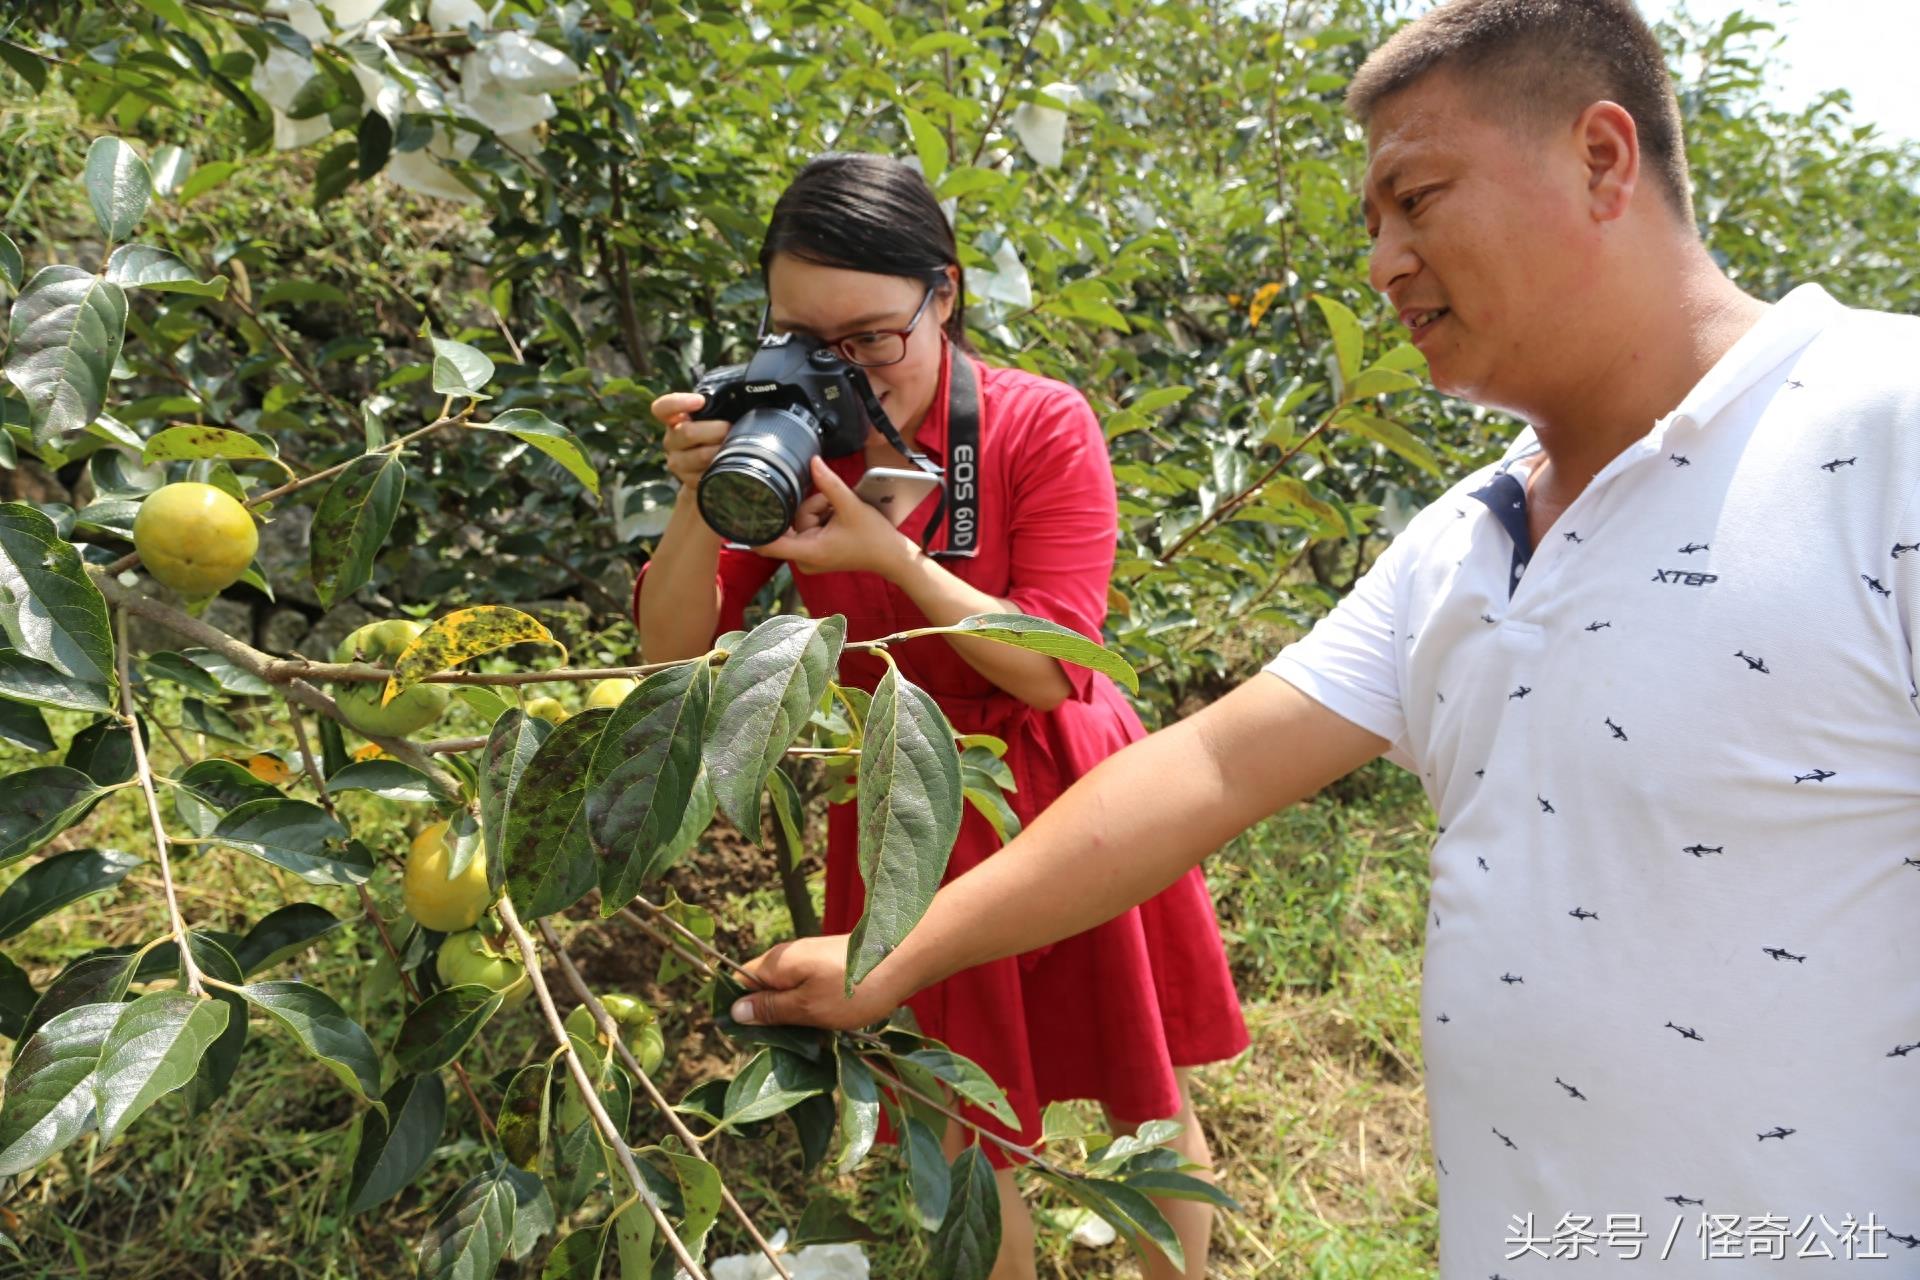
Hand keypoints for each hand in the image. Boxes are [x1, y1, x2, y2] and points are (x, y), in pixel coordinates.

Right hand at [650, 391, 728, 488]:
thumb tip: (745, 394)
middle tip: (731, 428)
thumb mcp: (715, 416)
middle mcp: (672, 440)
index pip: (663, 408)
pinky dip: (723, 468)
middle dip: (716, 430)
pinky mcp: (689, 481)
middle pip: (687, 432)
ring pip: (701, 455)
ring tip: (735, 447)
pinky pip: (708, 475)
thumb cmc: (717, 434)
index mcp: (674, 419)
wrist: (713, 468)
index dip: (678, 403)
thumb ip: (718, 406)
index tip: (700, 401)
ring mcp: (678, 462)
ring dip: (722, 450)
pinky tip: (730, 464)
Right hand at [732, 934, 907, 1029]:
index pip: (738, 982)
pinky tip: (825, 1027)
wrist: (903, 960)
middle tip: (783, 1045)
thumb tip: (734, 1011)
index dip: (738, 1009)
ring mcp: (810, 962)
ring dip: (793, 1018)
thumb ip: (770, 1010)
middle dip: (768, 1019)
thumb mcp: (806, 1007)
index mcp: (775, 963)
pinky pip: (808, 993)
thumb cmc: (852, 988)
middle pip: (762, 991)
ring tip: (807, 1040)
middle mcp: (788, 958)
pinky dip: (812, 1010)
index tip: (750, 1037)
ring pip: (787, 995)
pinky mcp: (829, 969)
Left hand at [754, 456, 916, 578]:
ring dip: (819, 510)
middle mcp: (804, 558)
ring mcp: (808, 556)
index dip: (751, 530)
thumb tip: (813, 462)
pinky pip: (807, 526)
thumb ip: (829, 484)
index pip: (768, 544)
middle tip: (833, 509)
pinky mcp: (813, 552)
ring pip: (799, 520)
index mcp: (809, 551)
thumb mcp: (851, 506)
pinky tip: (838, 519)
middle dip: (811, 508)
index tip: (733, 518)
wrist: (891, 556)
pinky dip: (821, 517)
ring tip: (840, 514)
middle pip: (790, 522)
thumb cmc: (873, 538)